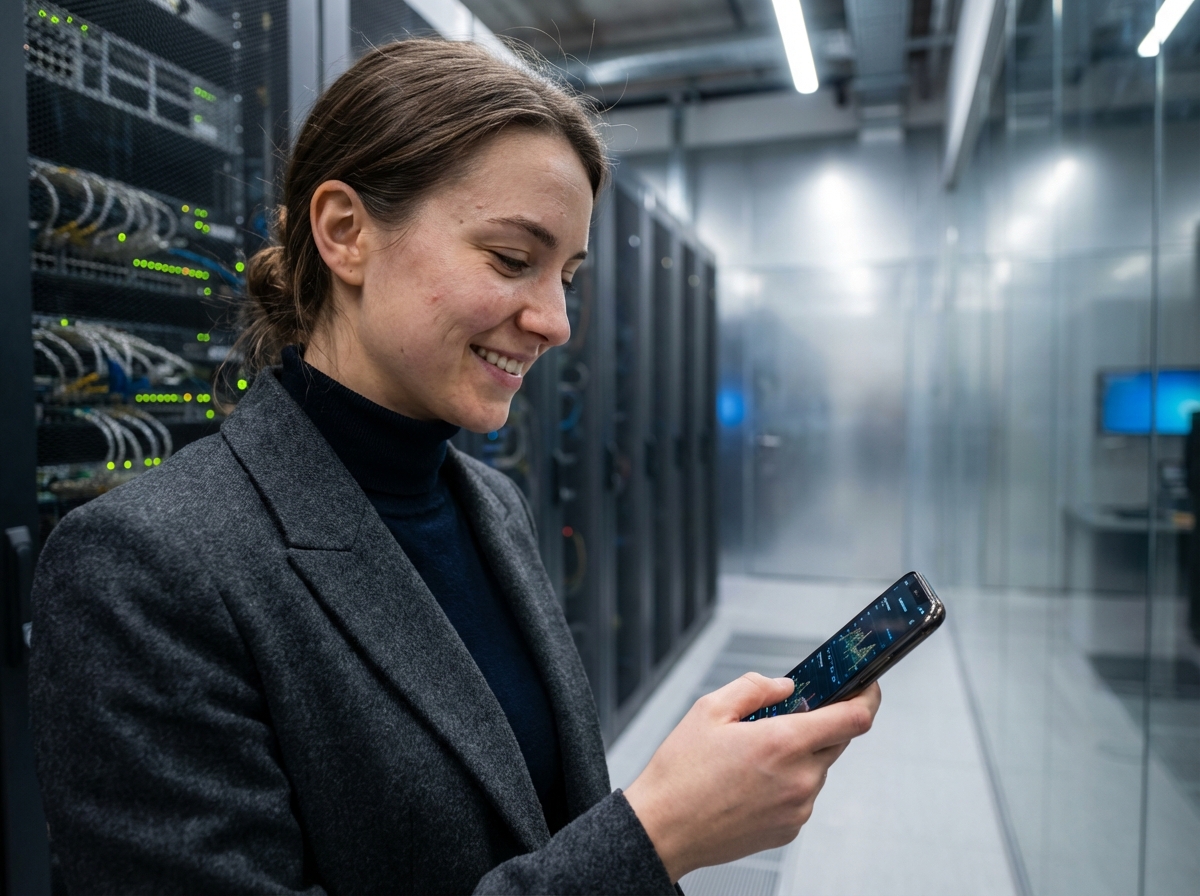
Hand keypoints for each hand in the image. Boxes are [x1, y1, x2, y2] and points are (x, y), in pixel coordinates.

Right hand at [623, 674, 880, 882]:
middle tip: (787, 717)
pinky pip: (802, 795)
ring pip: (817, 768)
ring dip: (799, 755)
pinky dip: (788, 781)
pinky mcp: (790, 829)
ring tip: (753, 756)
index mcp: (783, 743)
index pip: (853, 718)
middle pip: (837, 741)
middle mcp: (799, 778)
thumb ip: (755, 688)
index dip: (867, 697)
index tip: (867, 686)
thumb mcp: (709, 709)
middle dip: (821, 723)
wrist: (663, 829)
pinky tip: (751, 781)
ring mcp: (797, 808)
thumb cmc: (680, 773)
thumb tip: (786, 686)